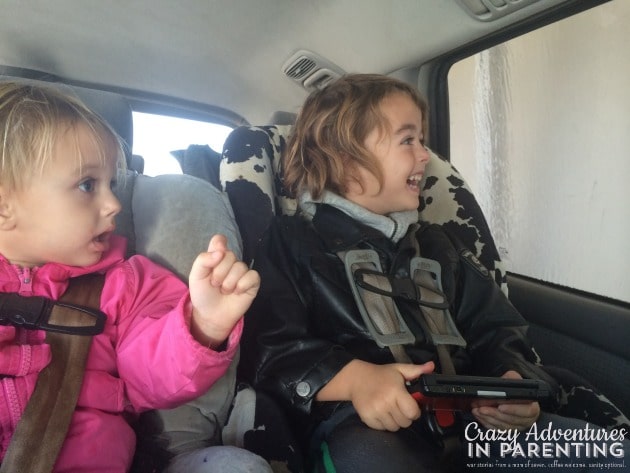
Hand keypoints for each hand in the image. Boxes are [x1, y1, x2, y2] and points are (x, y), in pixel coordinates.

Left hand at [188, 234, 259, 347]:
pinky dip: (242, 285)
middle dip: (220, 272)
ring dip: (229, 283)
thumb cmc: (203, 294)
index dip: (219, 245)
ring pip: (240, 267)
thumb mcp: (196, 277)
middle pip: (230, 255)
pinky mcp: (253, 282)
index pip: (220, 240)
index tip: (216, 254)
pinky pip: (252, 276)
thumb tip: (221, 252)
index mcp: (216, 256)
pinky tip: (237, 292)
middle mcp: (231, 261)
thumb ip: (203, 260)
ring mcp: (243, 271)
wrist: (211, 315)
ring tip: (224, 291)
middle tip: (215, 284)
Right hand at [318, 359, 434, 431]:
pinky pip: (382, 429)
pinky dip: (384, 424)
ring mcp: (375, 411)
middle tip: (399, 407)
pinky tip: (381, 413)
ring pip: (394, 428)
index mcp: (395, 390)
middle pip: (405, 423)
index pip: (413, 412)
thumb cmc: (380, 374)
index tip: (410, 406)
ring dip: (395, 421)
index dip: (414, 411)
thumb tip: (432, 366)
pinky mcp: (367, 418)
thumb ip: (416, 370)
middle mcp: (385, 402)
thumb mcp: (398, 369)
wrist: (356, 378)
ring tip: (390, 410)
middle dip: (405, 416)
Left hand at [471, 370, 539, 430]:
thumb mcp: (514, 379)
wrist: (509, 396)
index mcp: (532, 407)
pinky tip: (478, 414)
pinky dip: (485, 422)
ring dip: (488, 417)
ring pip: (502, 426)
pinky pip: (496, 429)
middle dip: (494, 413)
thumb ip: (512, 379)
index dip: (513, 410)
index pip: (527, 411)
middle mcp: (526, 420)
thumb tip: (503, 382)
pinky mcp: (506, 431)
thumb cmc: (513, 388)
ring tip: (477, 409)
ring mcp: (516, 427)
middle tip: (482, 407)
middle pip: (511, 420)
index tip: (501, 406)